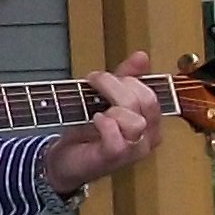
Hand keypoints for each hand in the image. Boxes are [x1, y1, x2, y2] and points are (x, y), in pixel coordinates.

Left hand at [40, 53, 165, 198]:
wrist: (64, 158)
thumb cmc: (87, 130)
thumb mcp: (106, 97)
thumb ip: (125, 77)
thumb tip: (141, 56)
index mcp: (151, 121)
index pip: (150, 93)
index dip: (127, 80)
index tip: (102, 78)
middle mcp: (149, 137)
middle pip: (146, 101)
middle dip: (116, 86)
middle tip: (94, 83)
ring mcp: (134, 151)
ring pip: (135, 121)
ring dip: (111, 107)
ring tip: (94, 109)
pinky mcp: (115, 159)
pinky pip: (118, 140)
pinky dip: (105, 125)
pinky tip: (95, 120)